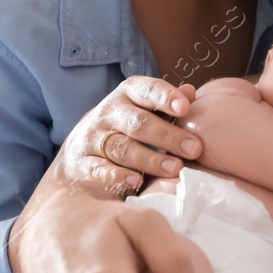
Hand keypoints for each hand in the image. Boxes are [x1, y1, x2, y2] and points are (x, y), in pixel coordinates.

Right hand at [53, 77, 201, 199]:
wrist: (78, 152)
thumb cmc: (124, 129)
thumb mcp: (143, 110)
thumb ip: (165, 104)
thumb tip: (190, 91)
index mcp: (126, 95)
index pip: (146, 90)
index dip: (165, 97)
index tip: (185, 107)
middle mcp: (107, 113)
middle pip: (138, 123)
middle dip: (167, 136)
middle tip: (194, 148)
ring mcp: (92, 138)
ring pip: (122, 148)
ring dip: (150, 160)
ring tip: (175, 168)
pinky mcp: (82, 163)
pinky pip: (99, 169)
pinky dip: (117, 175)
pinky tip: (137, 181)